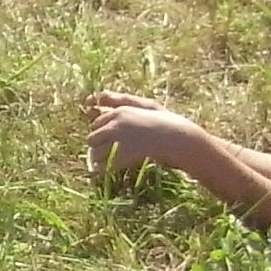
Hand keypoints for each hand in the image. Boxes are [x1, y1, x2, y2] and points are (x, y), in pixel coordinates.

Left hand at [86, 90, 211, 182]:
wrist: (178, 138)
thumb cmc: (168, 122)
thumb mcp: (148, 106)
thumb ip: (127, 101)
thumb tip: (106, 98)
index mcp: (120, 112)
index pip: (97, 122)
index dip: (102, 133)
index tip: (110, 141)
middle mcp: (115, 124)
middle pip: (92, 137)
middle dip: (98, 146)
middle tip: (110, 154)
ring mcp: (117, 141)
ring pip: (94, 153)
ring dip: (100, 159)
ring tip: (111, 164)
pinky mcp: (122, 157)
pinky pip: (103, 167)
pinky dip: (104, 171)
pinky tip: (111, 172)